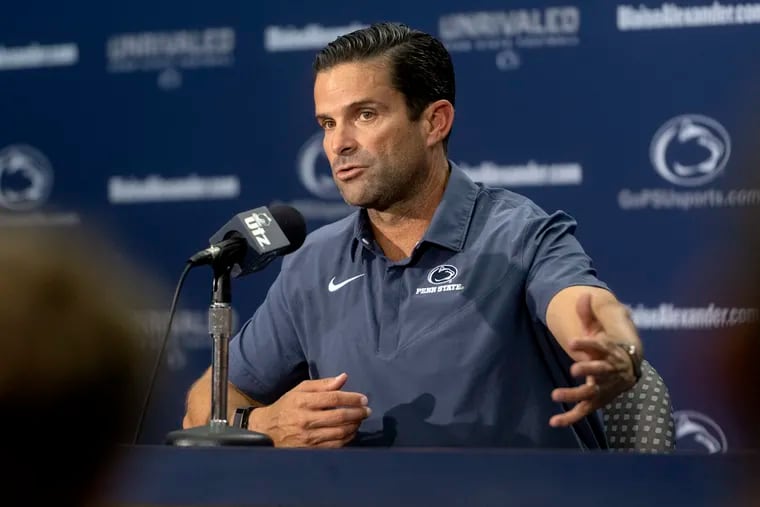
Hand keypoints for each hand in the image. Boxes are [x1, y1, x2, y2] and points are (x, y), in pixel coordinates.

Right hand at [249, 373, 370, 447]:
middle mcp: (305, 420)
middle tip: (367, 410)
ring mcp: (308, 437)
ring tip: (360, 419)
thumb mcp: (300, 390)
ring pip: (340, 432)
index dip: (352, 398)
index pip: (333, 398)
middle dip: (358, 413)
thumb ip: (322, 384)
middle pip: (339, 416)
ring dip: (355, 425)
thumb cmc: (286, 407)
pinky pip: (335, 445)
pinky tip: (351, 431)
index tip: (364, 399)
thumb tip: (343, 377)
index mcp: (303, 401)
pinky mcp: (310, 450)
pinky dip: (347, 438)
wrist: (266, 430)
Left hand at [549, 293, 639, 426]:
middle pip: (599, 371)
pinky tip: (553, 423)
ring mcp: (602, 388)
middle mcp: (607, 371)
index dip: (586, 344)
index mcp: (608, 352)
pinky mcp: (595, 402)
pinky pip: (582, 411)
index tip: (572, 341)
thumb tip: (583, 294)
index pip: (598, 346)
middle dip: (588, 370)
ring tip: (555, 395)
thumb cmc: (608, 348)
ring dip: (574, 394)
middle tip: (573, 368)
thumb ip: (588, 316)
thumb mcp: (599, 331)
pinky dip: (569, 418)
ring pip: (589, 393)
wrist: (628, 372)